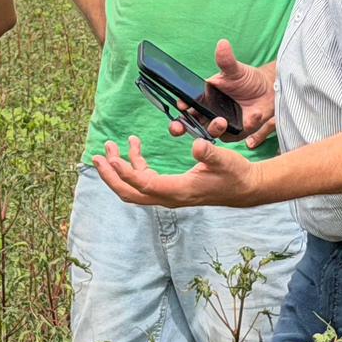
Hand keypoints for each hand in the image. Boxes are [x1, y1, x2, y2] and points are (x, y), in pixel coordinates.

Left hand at [91, 136, 263, 207]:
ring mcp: (168, 195)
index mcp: (179, 191)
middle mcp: (169, 197)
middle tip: (97, 156)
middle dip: (111, 176)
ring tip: (110, 146)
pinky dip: (135, 165)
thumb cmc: (235, 175)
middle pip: (130, 193)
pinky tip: (134, 147)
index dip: (126, 173)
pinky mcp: (170, 189)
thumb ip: (210, 153)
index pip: (145, 185)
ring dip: (119, 169)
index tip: (112, 158)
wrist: (245, 189)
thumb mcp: (225, 160)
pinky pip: (144, 180)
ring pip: (134, 188)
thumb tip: (196, 144)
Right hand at [167, 39, 277, 147]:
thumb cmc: (246, 79)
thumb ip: (226, 60)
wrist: (267, 90)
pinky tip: (253, 115)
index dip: (179, 110)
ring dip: (213, 128)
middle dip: (182, 128)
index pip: (185, 108)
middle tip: (180, 127)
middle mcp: (209, 115)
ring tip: (221, 121)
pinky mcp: (237, 132)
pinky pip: (236, 134)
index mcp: (202, 100)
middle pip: (191, 126)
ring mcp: (222, 125)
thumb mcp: (235, 69)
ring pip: (211, 133)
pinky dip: (244, 125)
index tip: (181, 106)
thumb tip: (222, 44)